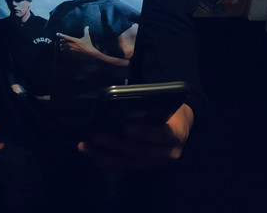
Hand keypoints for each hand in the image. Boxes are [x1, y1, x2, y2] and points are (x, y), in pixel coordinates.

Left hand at [57, 26, 97, 58]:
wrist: (90, 54)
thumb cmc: (89, 45)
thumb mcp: (87, 37)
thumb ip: (86, 31)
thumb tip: (87, 26)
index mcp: (75, 40)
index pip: (66, 37)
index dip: (61, 35)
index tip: (57, 34)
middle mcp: (72, 45)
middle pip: (62, 42)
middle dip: (61, 41)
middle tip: (61, 40)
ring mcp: (71, 50)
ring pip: (63, 48)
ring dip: (61, 46)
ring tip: (61, 45)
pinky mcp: (72, 55)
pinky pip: (65, 53)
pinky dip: (64, 51)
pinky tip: (64, 50)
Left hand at [78, 103, 193, 168]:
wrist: (180, 125)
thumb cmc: (169, 107)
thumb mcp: (166, 103)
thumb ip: (150, 103)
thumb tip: (122, 101)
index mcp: (176, 134)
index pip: (162, 134)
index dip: (144, 132)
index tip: (126, 126)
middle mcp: (168, 153)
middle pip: (140, 152)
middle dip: (116, 144)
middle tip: (96, 135)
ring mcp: (155, 163)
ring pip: (128, 162)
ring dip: (104, 154)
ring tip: (85, 145)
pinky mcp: (144, 166)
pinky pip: (124, 166)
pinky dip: (107, 161)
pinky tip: (92, 155)